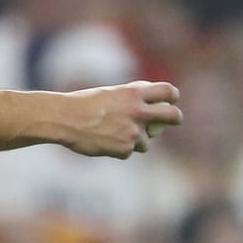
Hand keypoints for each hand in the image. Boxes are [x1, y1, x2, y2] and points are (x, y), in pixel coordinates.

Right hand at [60, 80, 180, 158]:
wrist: (66, 119)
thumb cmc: (84, 104)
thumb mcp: (111, 93)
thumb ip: (131, 98)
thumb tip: (150, 103)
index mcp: (134, 94)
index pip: (167, 91)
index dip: (173, 96)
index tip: (172, 100)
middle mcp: (138, 112)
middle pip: (171, 116)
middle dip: (176, 118)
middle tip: (174, 120)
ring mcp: (133, 132)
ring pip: (146, 141)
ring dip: (136, 140)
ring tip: (113, 133)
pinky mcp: (126, 149)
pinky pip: (129, 151)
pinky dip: (119, 149)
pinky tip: (103, 141)